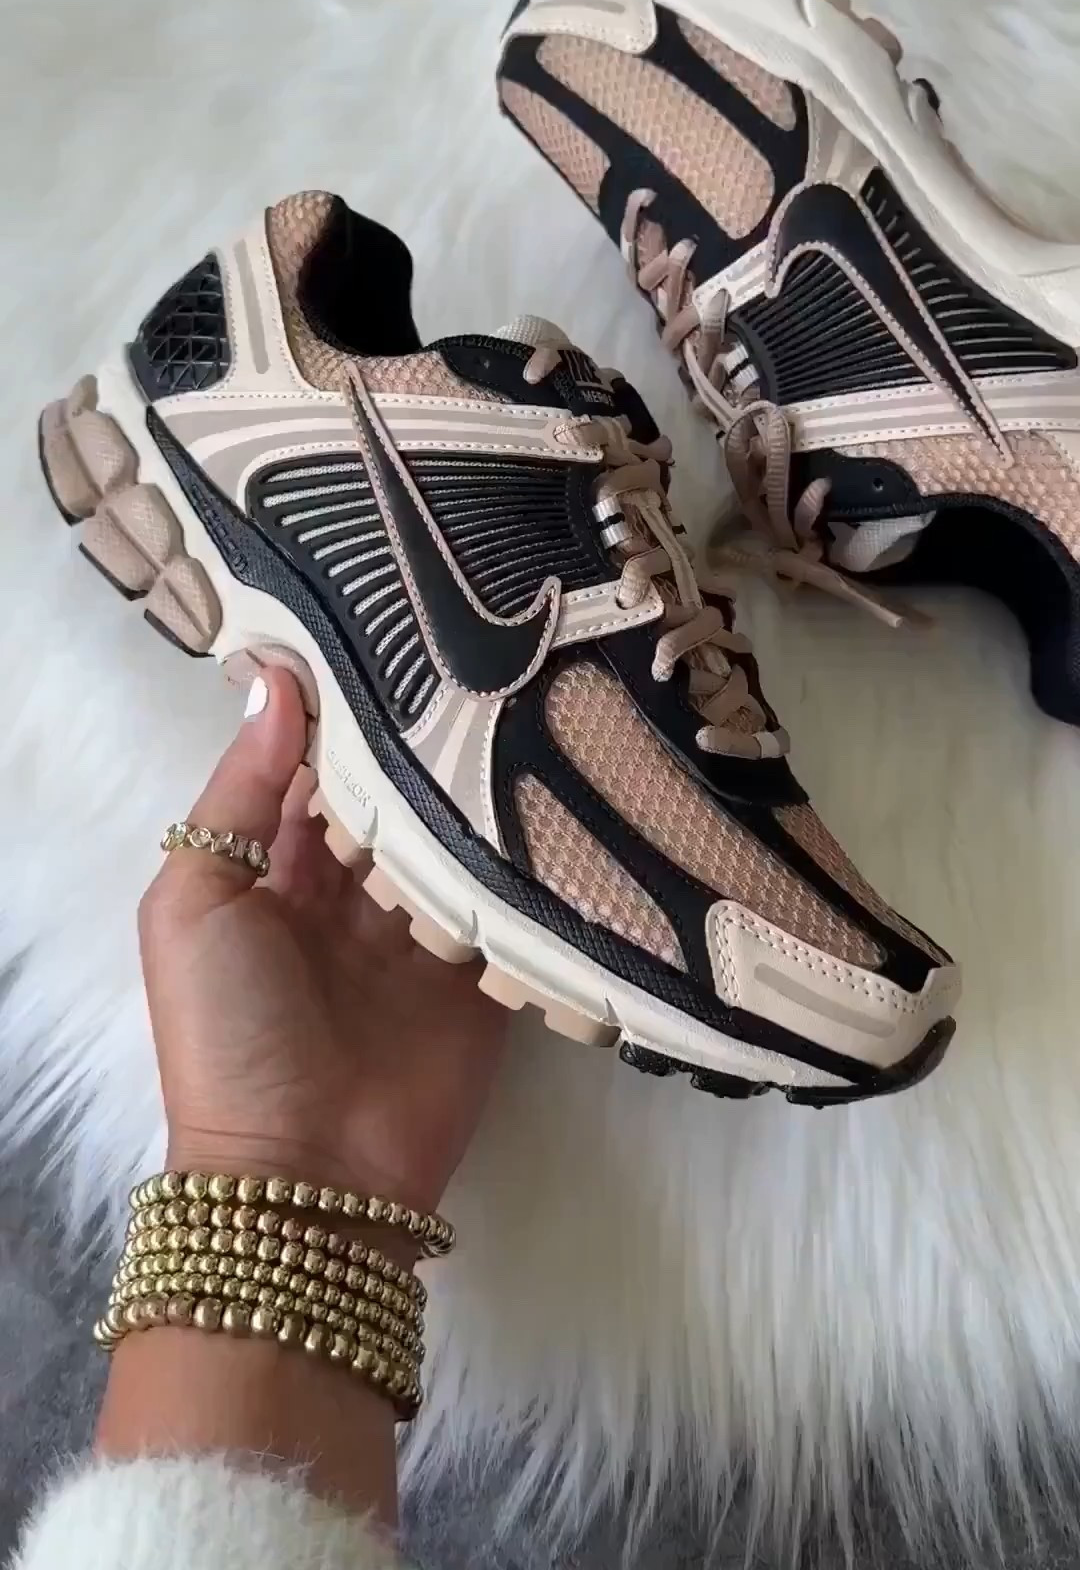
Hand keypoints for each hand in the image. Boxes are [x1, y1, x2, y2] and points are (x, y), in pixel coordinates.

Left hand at [138, 666, 508, 1218]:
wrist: (308, 1174)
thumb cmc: (229, 1030)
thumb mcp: (195, 903)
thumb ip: (238, 795)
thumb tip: (276, 680)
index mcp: (276, 867)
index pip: (316, 765)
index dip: (345, 703)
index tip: (393, 623)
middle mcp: (353, 888)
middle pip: (396, 794)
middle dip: (428, 735)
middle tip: (484, 646)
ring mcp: (424, 929)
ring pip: (459, 835)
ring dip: (485, 784)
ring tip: (535, 692)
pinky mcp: (486, 971)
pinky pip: (514, 900)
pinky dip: (534, 857)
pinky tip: (574, 784)